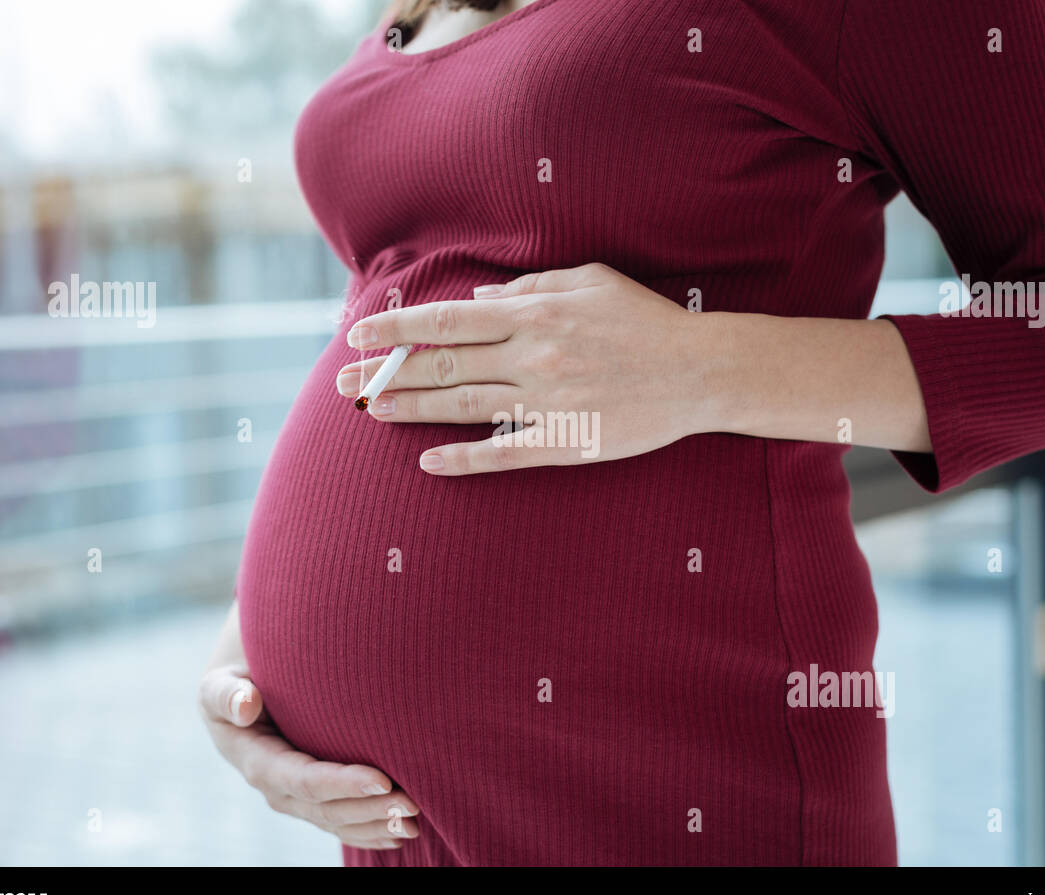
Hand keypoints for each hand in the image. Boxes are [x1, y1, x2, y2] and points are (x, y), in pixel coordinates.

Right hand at [199, 601, 419, 850]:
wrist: (241, 694)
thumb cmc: (236, 680)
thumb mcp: (221, 683)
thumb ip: (227, 694)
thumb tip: (246, 704)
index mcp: (255, 761)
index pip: (303, 780)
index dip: (343, 783)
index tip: (384, 779)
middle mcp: (275, 788)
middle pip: (326, 808)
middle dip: (369, 810)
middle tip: (413, 804)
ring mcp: (293, 798)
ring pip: (336, 821)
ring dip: (375, 826)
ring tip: (415, 823)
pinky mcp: (310, 799)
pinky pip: (339, 822)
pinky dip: (369, 831)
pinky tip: (399, 836)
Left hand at [337, 263, 716, 474]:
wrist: (698, 372)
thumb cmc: (645, 321)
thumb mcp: (591, 281)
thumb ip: (531, 287)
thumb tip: (478, 300)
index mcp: (535, 315)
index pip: (448, 321)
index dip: (397, 329)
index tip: (359, 336)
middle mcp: (532, 357)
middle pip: (444, 365)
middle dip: (389, 373)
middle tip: (345, 386)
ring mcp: (547, 402)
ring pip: (463, 406)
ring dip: (412, 409)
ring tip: (372, 413)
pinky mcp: (565, 441)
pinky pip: (504, 453)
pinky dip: (464, 459)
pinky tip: (429, 463)